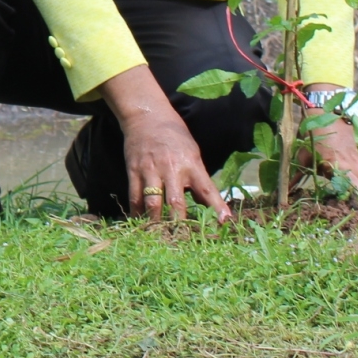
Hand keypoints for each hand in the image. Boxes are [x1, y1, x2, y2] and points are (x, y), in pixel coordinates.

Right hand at [100, 65, 231, 221]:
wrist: (147, 117)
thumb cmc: (176, 138)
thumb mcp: (193, 154)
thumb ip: (199, 180)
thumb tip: (207, 206)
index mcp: (192, 164)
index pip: (207, 189)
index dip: (217, 207)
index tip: (224, 223)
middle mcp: (172, 168)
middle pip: (175, 202)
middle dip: (179, 224)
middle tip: (182, 240)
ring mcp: (150, 170)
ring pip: (152, 203)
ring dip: (155, 222)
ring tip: (159, 236)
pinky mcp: (134, 170)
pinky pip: (135, 196)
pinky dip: (137, 212)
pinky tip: (140, 221)